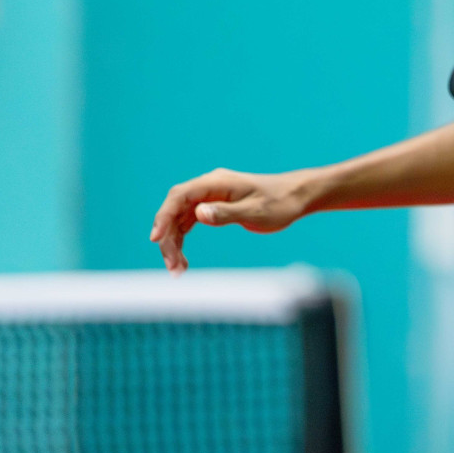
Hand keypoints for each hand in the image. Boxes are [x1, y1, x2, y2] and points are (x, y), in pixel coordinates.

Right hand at [148, 167, 315, 272]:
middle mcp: (210, 186)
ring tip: (176, 269)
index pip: (180, 196)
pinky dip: (184, 240)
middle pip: (176, 209)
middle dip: (168, 237)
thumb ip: (226, 213)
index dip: (164, 216)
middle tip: (172, 266)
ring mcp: (211, 196)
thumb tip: (199, 213)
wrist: (297, 196)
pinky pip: (190, 222)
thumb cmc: (280, 202)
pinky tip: (182, 260)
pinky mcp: (215, 206)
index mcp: (216, 182)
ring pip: (180, 218)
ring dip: (174, 242)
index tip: (156, 239)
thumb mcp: (255, 212)